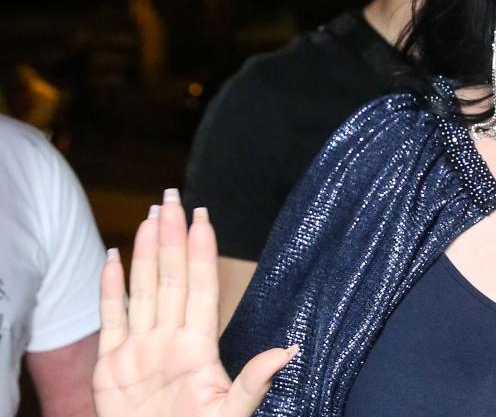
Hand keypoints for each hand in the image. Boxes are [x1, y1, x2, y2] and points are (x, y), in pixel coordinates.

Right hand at [94, 189, 296, 416]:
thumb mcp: (229, 414)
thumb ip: (254, 383)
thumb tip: (289, 351)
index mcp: (199, 348)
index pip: (202, 288)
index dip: (202, 253)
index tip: (204, 219)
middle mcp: (170, 340)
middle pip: (171, 278)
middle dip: (171, 238)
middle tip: (172, 199)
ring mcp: (140, 350)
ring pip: (143, 290)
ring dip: (144, 254)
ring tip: (149, 218)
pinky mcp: (111, 366)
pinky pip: (110, 319)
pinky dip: (109, 290)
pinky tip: (112, 260)